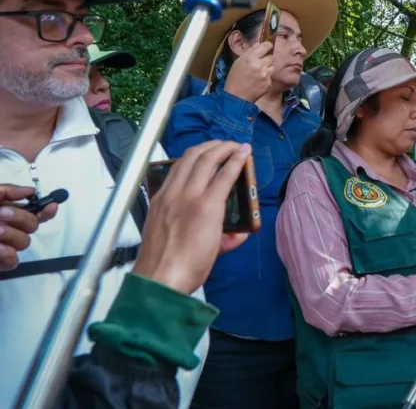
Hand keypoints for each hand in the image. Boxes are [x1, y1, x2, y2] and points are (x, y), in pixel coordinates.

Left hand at [0, 184, 57, 270]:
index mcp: (7, 214)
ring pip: (24, 242)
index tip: (51, 205)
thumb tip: (31, 191)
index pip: (35, 213)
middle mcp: (9, 230)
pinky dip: (6, 254)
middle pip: (33, 226)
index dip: (46, 210)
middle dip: (20, 219)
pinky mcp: (1, 263)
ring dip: (10, 235)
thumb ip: (8, 190)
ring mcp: (5, 247)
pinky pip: (14, 261)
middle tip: (1, 214)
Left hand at [133, 141, 251, 293]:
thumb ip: (231, 237)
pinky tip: (191, 163)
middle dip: (222, 147)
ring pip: (185, 160)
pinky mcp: (157, 201)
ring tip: (215, 147)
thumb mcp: (217, 251)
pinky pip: (172, 172)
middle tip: (233, 146)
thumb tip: (240, 232)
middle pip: (205, 158)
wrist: (158, 280)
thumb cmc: (190, 268)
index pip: (225, 172)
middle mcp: (186, 196)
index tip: (246, 150)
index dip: (239, 158)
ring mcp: (168, 196)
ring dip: (203, 149)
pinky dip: (185, 161)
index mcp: (206, 207)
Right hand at [223, 41, 273, 102]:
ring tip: (259, 73)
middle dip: (267, 59)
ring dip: (268, 69)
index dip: (268, 46)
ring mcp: (266, 75)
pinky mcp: (269, 84)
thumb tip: (260, 44)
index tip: (267, 47)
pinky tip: (258, 81)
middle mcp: (260, 65)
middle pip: (272, 57)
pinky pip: (271, 77)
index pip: (267, 46)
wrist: (236, 96)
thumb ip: (250, 52)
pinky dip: (266, 78)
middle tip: (260, 63)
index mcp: (251, 58)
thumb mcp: (238, 61)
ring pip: (273, 67)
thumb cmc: (235, 78)